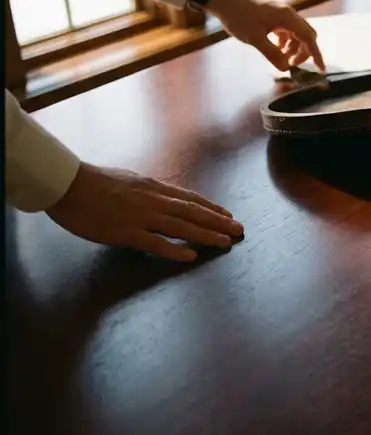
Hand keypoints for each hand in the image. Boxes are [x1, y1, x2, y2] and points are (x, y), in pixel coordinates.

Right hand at [46, 163, 243, 261]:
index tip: (228, 215)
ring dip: (206, 234)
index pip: (189, 198)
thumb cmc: (92, 181)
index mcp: (152, 187)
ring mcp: (140, 216)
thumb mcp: (127, 179)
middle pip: (192, 212)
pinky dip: (175, 249)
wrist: (66, 183)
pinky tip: (191, 255)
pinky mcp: (125, 232)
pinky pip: (155, 242)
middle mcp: (152, 200)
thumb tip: (160, 195)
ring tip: (226, 241)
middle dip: (218, 222)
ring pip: (181, 226)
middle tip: (240, 230)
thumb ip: (146, 190)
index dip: (211, 207)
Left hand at [207, 0, 324, 71]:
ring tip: (280, 59)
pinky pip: (287, 31)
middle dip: (303, 52)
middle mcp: (288, 14)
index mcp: (287, 18)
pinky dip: (285, 43)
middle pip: (306, 36)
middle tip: (292, 65)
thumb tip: (285, 68)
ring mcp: (281, 14)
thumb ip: (272, 54)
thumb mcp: (254, 38)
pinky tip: (275, 49)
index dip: (316, 54)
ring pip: (296, 35)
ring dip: (293, 49)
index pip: (309, 38)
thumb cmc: (239, 16)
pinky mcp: (274, 16)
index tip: (321, 69)